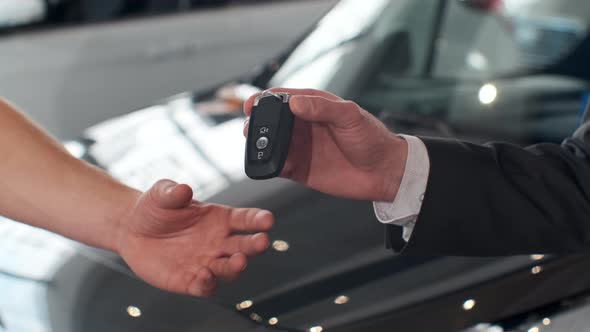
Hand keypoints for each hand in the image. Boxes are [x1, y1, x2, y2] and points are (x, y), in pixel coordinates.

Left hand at [116, 180, 273, 296]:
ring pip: (230, 269)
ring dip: (236, 266)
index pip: (245, 219)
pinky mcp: (191, 281)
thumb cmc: (155, 209)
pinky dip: (209, 284)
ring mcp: (207, 262)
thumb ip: (172, 192)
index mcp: (219, 219)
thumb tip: (183, 189)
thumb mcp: (161, 194)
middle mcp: (219, 242)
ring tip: (238, 261)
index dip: (258, 219)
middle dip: (256, 245)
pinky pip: (206, 286)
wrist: (132, 231)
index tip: (268, 219)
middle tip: (262, 241)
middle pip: (245, 246)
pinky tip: (205, 275)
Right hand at [244, 88, 407, 201]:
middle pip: (270, 121)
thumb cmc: (372, 138)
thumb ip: (322, 108)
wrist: (385, 172)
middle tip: (251, 128)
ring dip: (259, 144)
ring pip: (270, 144)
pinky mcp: (300, 170)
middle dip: (257, 123)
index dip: (264, 99)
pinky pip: (278, 166)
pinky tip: (270, 165)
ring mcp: (300, 148)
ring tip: (255, 146)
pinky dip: (270, 166)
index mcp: (314, 106)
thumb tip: (294, 103)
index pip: (282, 98)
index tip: (252, 104)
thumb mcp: (350, 116)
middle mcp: (303, 126)